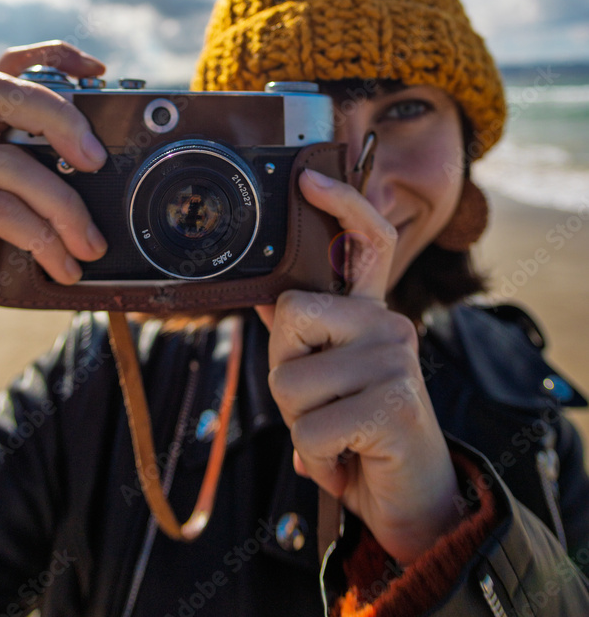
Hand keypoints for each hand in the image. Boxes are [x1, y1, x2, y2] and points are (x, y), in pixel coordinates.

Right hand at [0, 41, 108, 390]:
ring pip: (10, 163)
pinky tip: (63, 265)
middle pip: (2, 91)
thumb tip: (111, 182)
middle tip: (98, 159)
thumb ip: (49, 185)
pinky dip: (42, 237)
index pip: (7, 70)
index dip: (52, 57)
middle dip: (60, 116)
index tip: (98, 71)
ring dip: (64, 206)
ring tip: (91, 245)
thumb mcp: (23, 215)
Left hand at [258, 169, 460, 564]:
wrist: (413, 501)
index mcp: (372, 313)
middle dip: (284, 370)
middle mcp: (389, 324)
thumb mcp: (331, 381)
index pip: (367, 242)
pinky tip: (346, 459)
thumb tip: (266, 299)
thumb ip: (306, 340)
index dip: (341, 204)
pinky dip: (317, 456)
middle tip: (318, 406)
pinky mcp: (393, 403)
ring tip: (337, 437)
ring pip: (290, 381)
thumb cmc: (362, 435)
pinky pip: (310, 428)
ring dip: (299, 423)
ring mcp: (394, 360)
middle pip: (290, 317)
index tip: (307, 179)